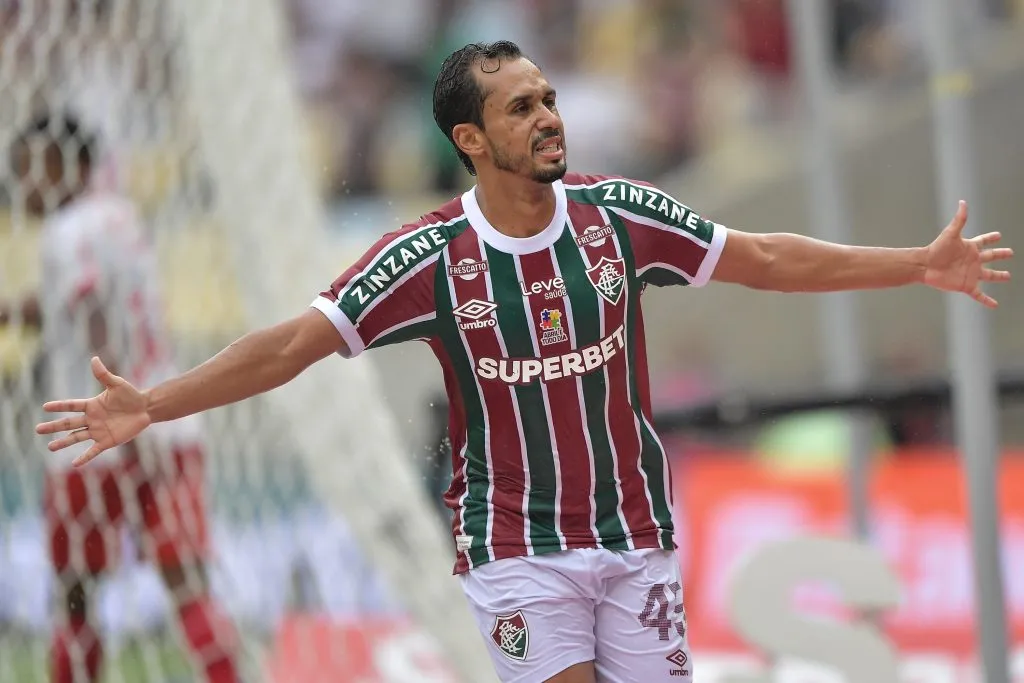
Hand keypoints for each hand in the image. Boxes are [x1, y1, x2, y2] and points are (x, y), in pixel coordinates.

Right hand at [35, 356, 151, 466]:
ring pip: (77, 437)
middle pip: (69, 423)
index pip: (72, 406)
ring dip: (63, 443)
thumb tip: (94, 359)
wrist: (145, 409)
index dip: (59, 406)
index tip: (45, 407)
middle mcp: (91, 419)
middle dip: (53, 427)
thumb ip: (104, 375)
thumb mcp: (117, 384)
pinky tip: (75, 464)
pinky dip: (85, 457)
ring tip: (50, 447)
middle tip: (37, 430)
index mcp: (91, 405)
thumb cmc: (130, 395)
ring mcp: (98, 431)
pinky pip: (93, 450)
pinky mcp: (107, 441)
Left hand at [923, 201, 1012, 307]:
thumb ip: (959, 219)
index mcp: (970, 247)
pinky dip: (987, 300)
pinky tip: (995, 305)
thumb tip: (963, 202)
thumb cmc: (936, 249)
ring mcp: (971, 274)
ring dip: (999, 276)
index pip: (984, 241)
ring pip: (989, 275)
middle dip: (1000, 254)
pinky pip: (979, 295)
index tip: (998, 235)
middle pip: (991, 257)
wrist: (925, 266)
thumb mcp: (951, 234)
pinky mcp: (966, 286)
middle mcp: (972, 260)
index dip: (991, 238)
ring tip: (1008, 276)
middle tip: (1010, 252)